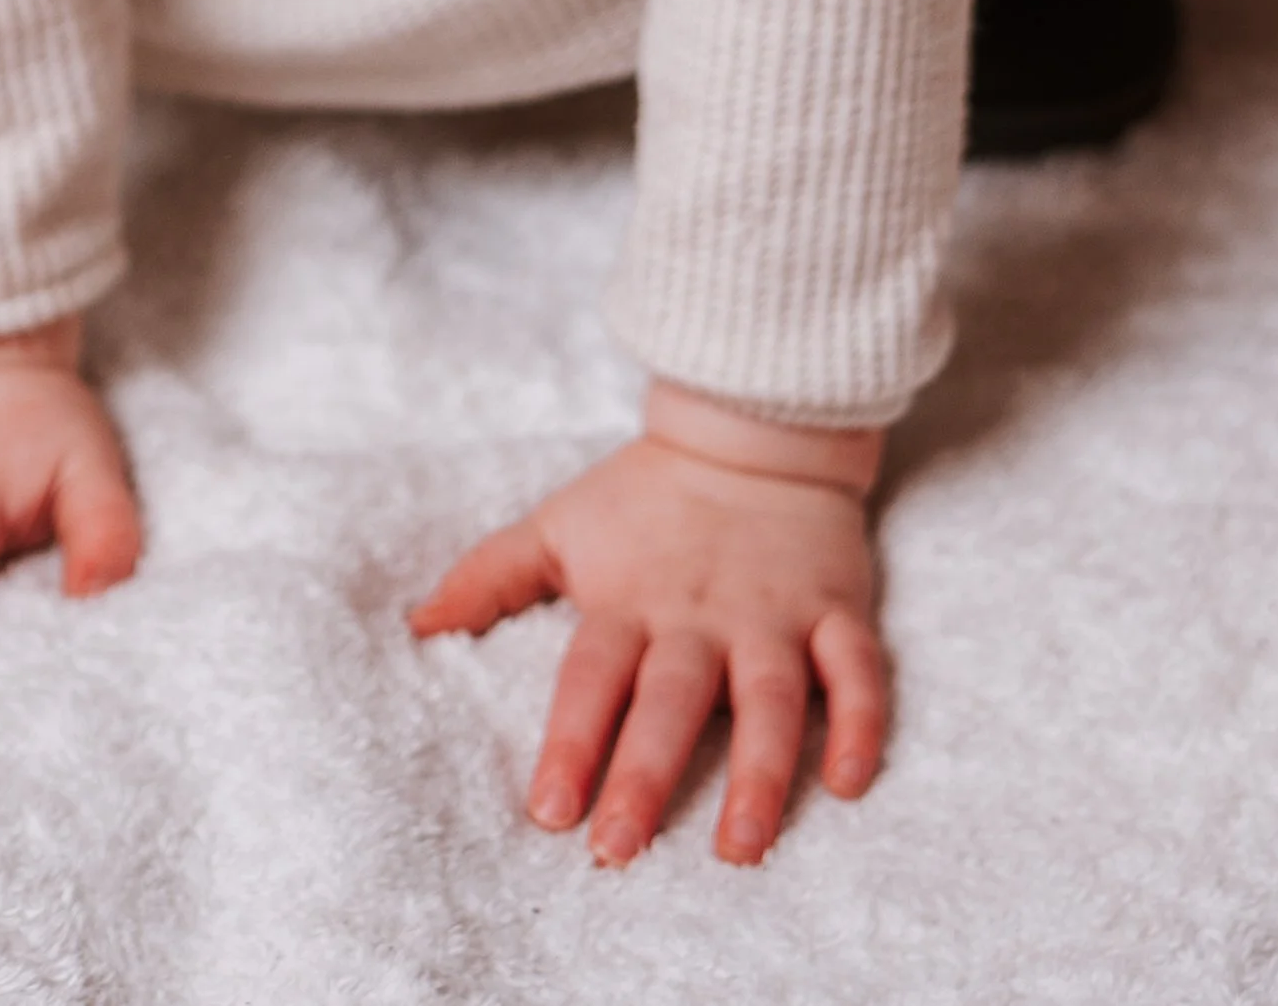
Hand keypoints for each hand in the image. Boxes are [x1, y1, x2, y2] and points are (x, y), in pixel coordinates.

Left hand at [410, 387, 884, 867]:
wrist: (751, 428)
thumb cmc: (646, 495)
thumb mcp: (560, 524)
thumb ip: (491, 577)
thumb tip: (417, 624)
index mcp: (631, 601)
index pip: (593, 677)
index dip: (571, 742)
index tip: (549, 812)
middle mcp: (701, 615)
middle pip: (674, 700)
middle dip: (647, 774)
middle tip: (623, 849)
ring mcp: (774, 615)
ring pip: (772, 699)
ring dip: (760, 773)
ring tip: (741, 847)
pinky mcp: (837, 610)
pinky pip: (857, 671)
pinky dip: (860, 724)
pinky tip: (850, 783)